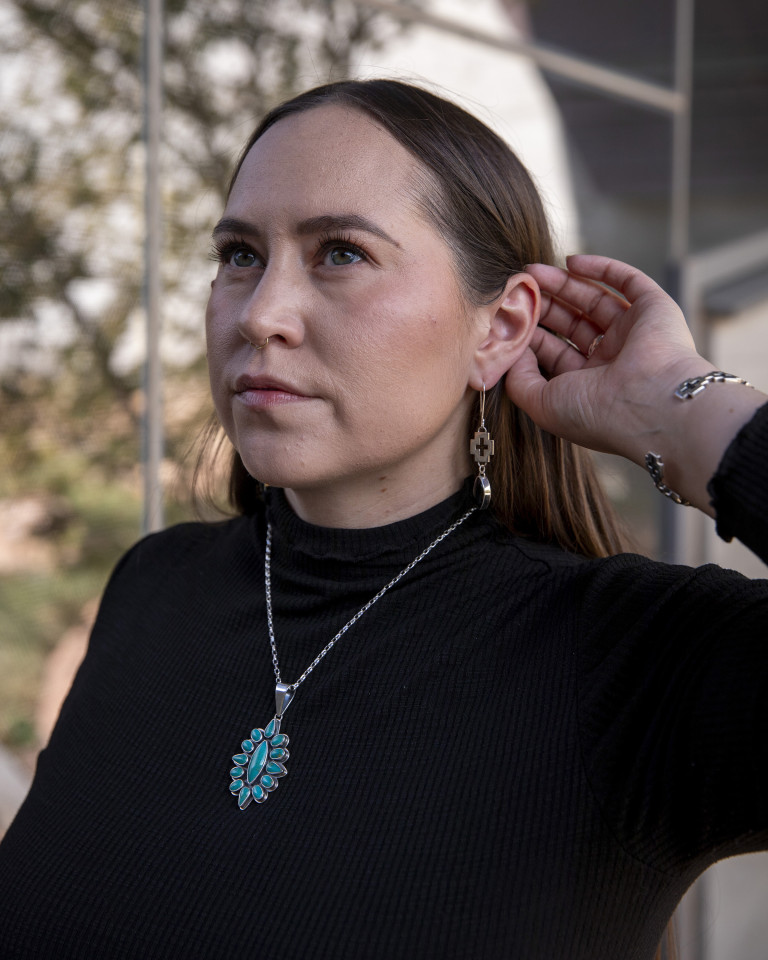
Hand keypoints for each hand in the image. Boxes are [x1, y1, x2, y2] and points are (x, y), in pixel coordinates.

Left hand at [505, 254, 706, 463]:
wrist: (649, 404)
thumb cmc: (596, 412)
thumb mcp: (542, 403)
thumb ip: (519, 381)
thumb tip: (513, 352)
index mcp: (591, 386)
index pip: (556, 353)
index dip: (531, 335)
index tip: (508, 319)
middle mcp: (614, 360)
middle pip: (572, 323)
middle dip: (545, 305)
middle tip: (520, 289)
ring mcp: (635, 334)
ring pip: (595, 300)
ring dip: (564, 284)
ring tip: (533, 271)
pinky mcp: (655, 309)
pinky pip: (627, 281)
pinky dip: (600, 268)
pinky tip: (571, 262)